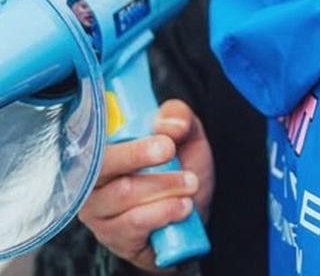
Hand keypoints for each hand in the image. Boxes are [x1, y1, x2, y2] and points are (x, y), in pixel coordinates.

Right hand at [78, 100, 213, 272]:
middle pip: (102, 164)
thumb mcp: (187, 137)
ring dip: (165, 187)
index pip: (94, 135)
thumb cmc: (181, 171)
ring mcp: (97, 210)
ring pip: (123, 193)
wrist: (193, 216)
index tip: (160, 140)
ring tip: (190, 185)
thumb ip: (179, 118)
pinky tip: (183, 208)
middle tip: (171, 153)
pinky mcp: (111, 236)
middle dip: (140, 156)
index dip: (122, 133)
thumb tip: (169, 124)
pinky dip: (164, 212)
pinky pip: (134, 223)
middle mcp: (91, 178)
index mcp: (104, 147)